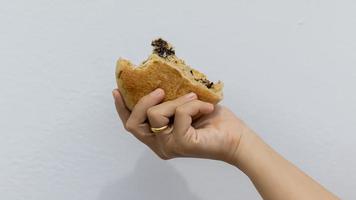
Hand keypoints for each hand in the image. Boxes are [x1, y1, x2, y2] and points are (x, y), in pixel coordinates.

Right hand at [113, 88, 249, 163]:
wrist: (236, 137)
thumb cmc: (213, 122)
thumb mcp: (185, 106)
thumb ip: (169, 101)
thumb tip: (157, 82)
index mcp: (159, 137)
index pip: (133, 125)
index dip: (121, 109)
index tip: (117, 90)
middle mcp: (160, 145)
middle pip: (133, 123)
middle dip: (143, 102)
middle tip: (160, 91)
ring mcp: (169, 146)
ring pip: (156, 113)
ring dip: (177, 100)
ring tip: (196, 99)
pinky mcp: (181, 143)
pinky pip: (179, 113)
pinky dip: (193, 105)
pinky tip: (206, 108)